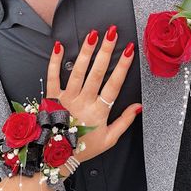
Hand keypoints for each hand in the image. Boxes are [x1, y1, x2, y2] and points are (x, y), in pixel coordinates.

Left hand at [46, 27, 141, 166]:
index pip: (114, 84)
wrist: (57, 156)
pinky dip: (54, 62)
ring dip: (85, 52)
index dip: (123, 66)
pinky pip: (52, 77)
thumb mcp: (109, 139)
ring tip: (93, 35)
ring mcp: (67, 98)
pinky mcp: (52, 97)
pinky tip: (58, 46)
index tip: (130, 50)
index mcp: (99, 111)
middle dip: (106, 51)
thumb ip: (124, 121)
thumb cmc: (85, 147)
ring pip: (77, 71)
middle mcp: (84, 101)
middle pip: (97, 73)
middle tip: (112, 33)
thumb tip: (139, 106)